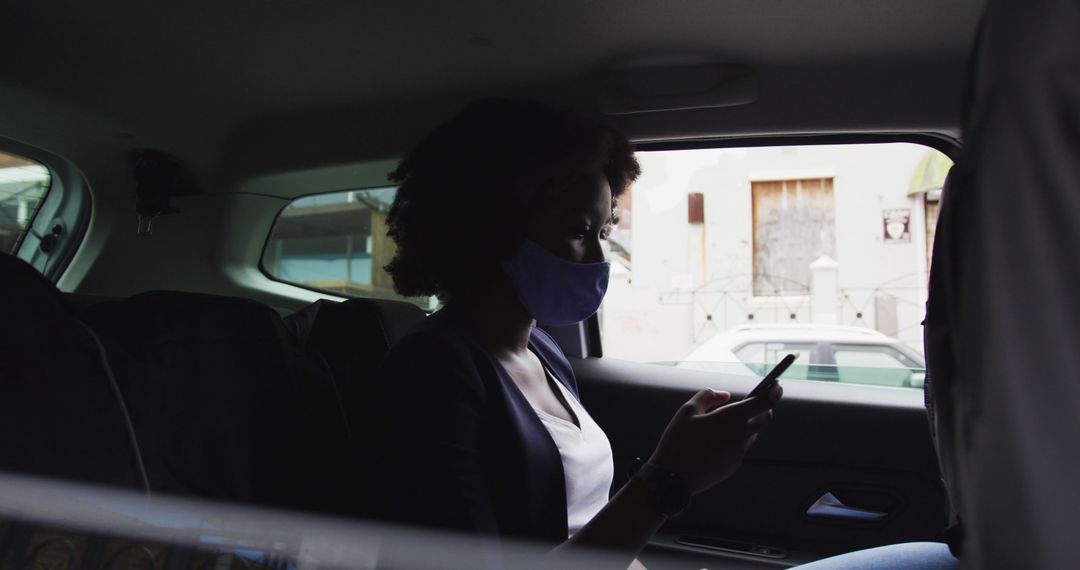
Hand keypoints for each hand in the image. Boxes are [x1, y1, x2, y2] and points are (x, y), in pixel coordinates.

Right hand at [647, 386, 781, 493]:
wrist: (673, 478)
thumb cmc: (678, 441)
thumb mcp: (687, 411)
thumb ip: (708, 396)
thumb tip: (725, 395)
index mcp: (732, 418)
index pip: (765, 402)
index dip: (774, 391)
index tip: (776, 384)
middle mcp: (741, 435)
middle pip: (765, 418)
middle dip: (763, 408)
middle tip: (753, 401)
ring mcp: (739, 452)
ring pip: (752, 434)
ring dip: (747, 424)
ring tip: (725, 422)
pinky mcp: (734, 466)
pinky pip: (740, 448)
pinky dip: (735, 440)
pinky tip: (715, 441)